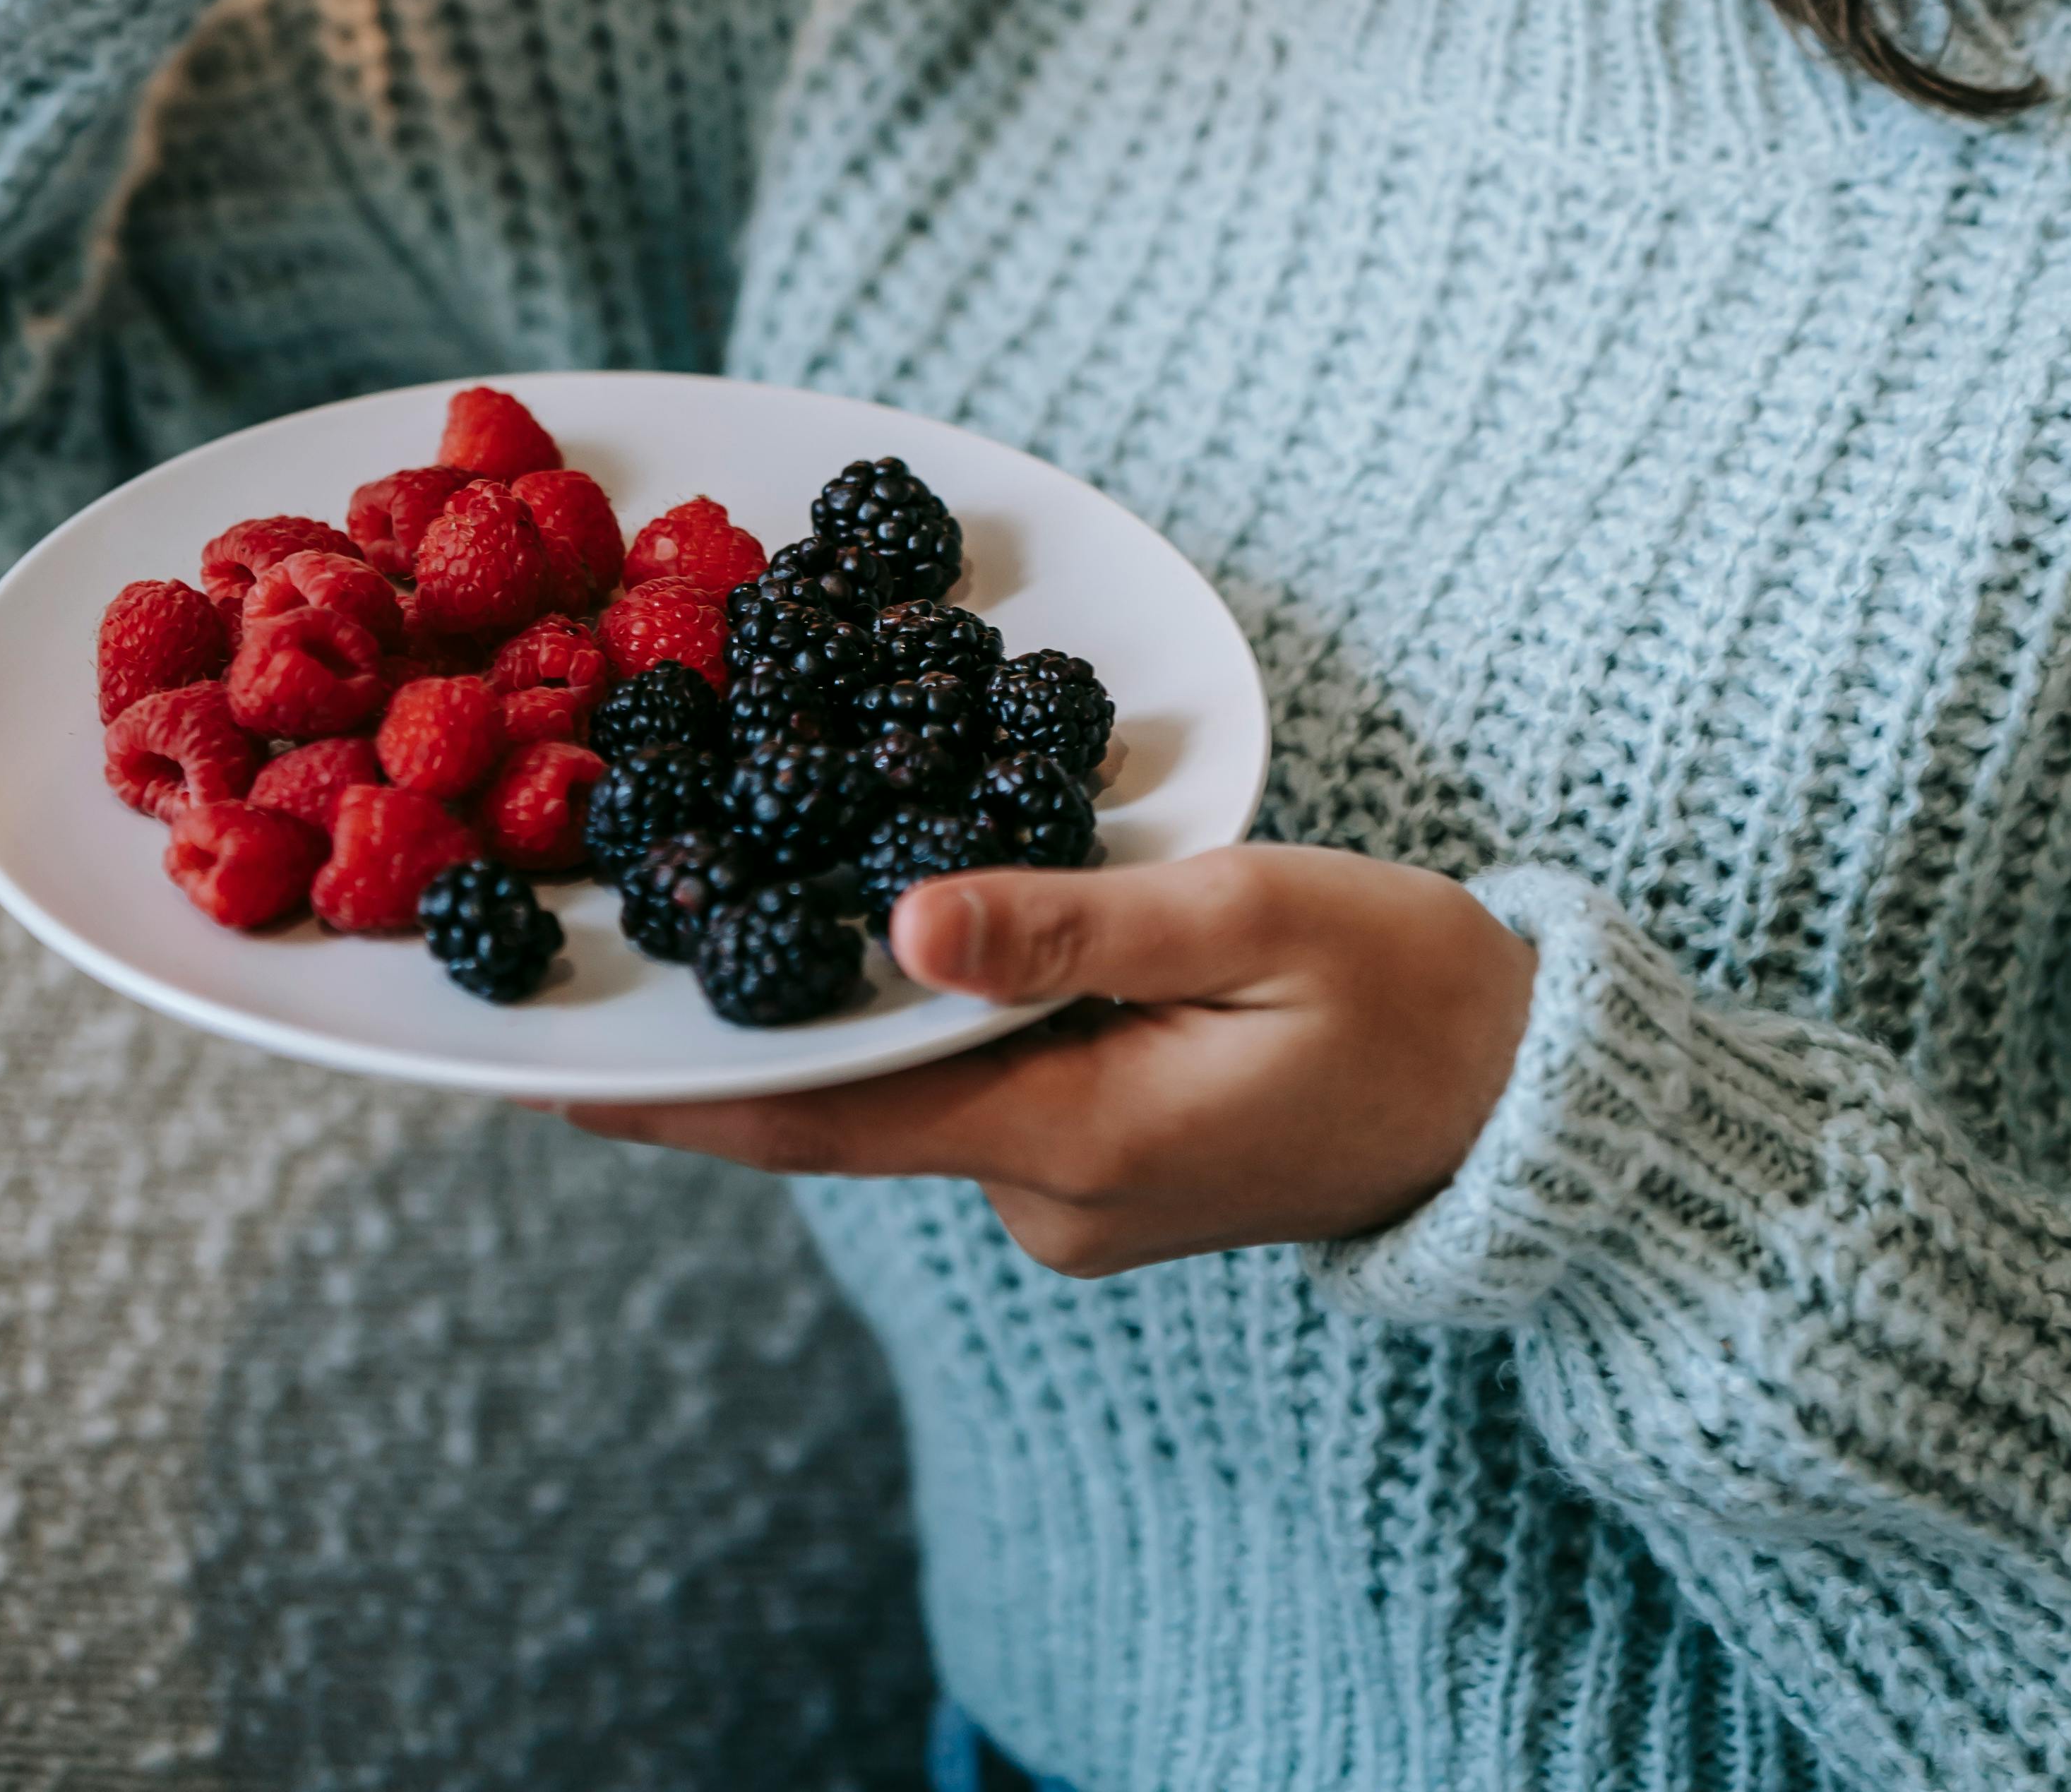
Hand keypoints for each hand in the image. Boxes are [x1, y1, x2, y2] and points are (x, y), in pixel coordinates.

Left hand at [571, 845, 1537, 1277]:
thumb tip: (902, 922)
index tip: (546, 1075)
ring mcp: (1074, 1193)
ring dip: (848, 998)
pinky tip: (910, 916)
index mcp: (1074, 1137)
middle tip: (616, 922)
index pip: (828, 1124)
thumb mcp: (1248, 914)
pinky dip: (935, 1010)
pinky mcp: (1103, 1163)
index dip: (681, 1097)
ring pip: (920, 1084)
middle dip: (740, 1021)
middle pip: (853, 1101)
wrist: (1523, 1098)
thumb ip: (1072, 921)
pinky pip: (983, 1082)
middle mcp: (1049, 1193)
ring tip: (744, 876)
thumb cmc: (1407, 984)